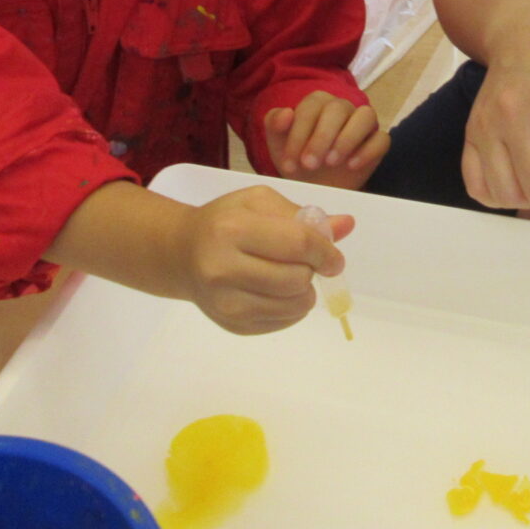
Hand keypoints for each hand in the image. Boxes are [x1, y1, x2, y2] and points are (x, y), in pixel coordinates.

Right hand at [178, 185, 353, 334]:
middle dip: (312, 269)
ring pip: (295, 305)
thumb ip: (303, 215)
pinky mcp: (233, 325)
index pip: (298, 244)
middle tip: (303, 260)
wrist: (183, 255)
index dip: (326, 251)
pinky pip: (285, 321)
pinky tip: (275, 290)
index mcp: (231, 230)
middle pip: (298, 278)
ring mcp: (226, 303)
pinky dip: (292, 306)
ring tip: (289, 274)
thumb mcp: (259, 203)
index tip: (334, 257)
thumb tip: (347, 224)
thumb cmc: (224, 221)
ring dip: (305, 290)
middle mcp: (224, 269)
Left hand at [266, 92, 388, 186]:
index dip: (299, 132)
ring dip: (347, 138)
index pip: (311, 106)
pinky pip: (381, 139)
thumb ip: (275, 125)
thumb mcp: (279, 145)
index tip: (290, 163)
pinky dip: (368, 151)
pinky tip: (352, 166)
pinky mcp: (378, 142)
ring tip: (331, 162)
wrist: (315, 186)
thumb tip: (286, 113)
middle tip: (309, 165)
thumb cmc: (297, 160)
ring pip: (365, 116)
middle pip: (338, 108)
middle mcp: (342, 107)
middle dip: (321, 137)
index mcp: (317, 103)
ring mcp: (363, 123)